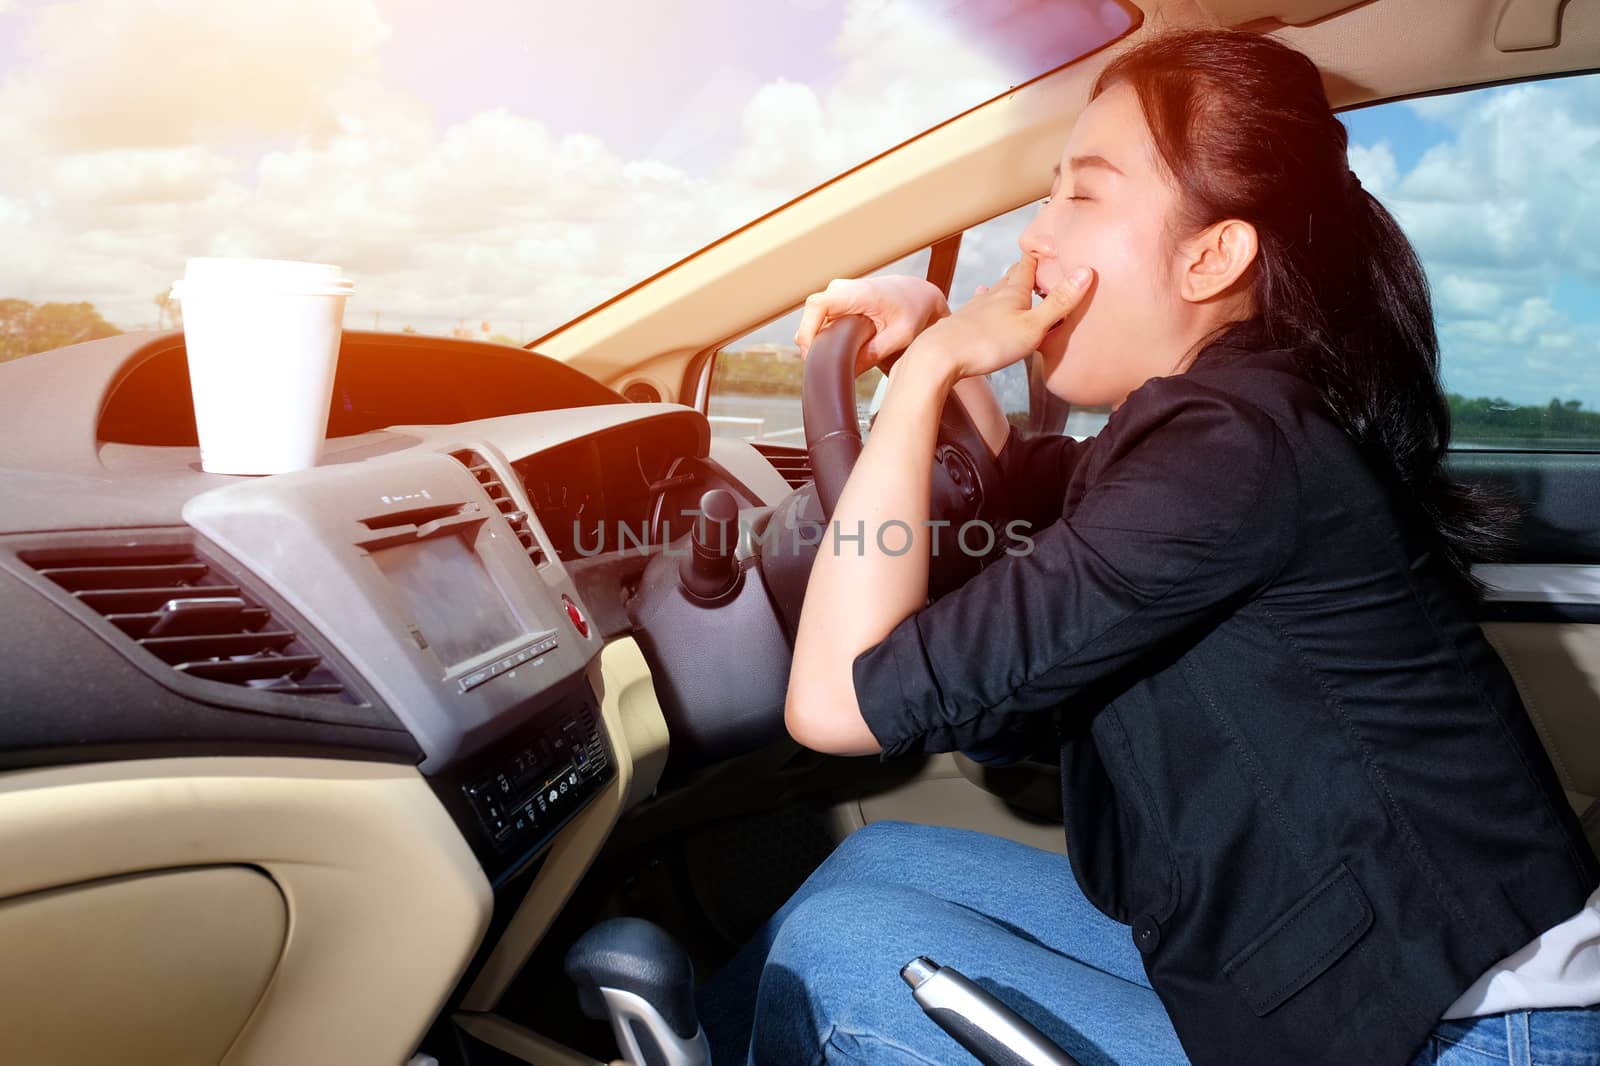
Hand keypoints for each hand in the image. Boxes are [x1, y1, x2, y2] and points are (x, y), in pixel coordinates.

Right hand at [793, 274, 949, 376]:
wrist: (917, 294)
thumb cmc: (912, 310)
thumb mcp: (900, 336)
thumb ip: (874, 353)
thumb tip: (848, 372)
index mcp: (857, 292)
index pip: (817, 305)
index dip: (807, 330)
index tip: (811, 353)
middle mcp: (841, 289)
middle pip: (811, 317)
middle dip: (812, 343)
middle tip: (826, 367)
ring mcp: (836, 294)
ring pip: (814, 321)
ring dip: (819, 342)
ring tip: (836, 360)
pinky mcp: (837, 302)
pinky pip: (821, 321)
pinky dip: (825, 337)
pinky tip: (839, 351)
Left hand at [912, 254, 1092, 380]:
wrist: (940, 357)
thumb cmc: (987, 343)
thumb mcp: (1033, 326)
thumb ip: (1059, 303)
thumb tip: (1086, 272)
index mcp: (1012, 292)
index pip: (1028, 265)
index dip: (1039, 254)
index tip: (1048, 243)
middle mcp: (992, 296)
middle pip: (1011, 278)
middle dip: (1024, 270)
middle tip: (1035, 262)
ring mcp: (975, 309)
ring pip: (994, 292)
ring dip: (1005, 287)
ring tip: (1010, 280)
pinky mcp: (962, 325)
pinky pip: (979, 309)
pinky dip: (985, 303)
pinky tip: (978, 301)